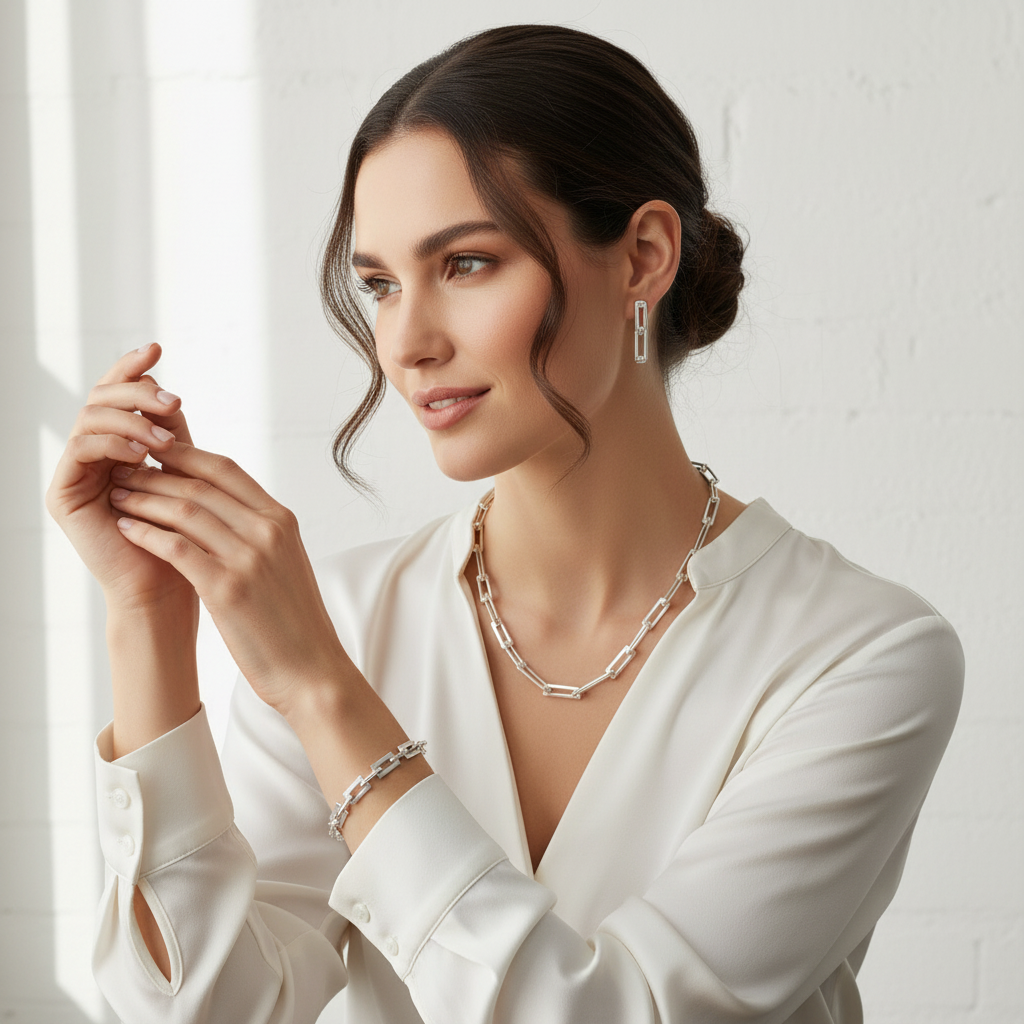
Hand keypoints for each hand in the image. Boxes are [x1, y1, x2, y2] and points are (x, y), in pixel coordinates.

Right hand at [46, 344, 198, 614]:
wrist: (170, 587)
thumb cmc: (185, 535)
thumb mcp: (183, 475)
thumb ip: (172, 437)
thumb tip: (172, 395)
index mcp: (117, 445)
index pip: (117, 394)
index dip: (132, 368)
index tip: (157, 348)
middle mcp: (91, 455)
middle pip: (99, 397)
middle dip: (135, 389)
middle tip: (170, 398)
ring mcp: (74, 473)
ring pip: (90, 417)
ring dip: (131, 417)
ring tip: (165, 433)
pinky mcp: (63, 494)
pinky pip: (81, 449)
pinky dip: (114, 442)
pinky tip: (144, 451)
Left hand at [105, 442, 352, 714]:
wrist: (311, 669)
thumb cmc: (294, 621)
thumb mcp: (284, 563)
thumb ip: (258, 533)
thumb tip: (220, 510)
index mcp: (281, 520)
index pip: (226, 469)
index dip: (186, 454)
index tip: (154, 451)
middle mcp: (267, 531)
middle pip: (200, 485)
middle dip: (154, 473)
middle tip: (123, 470)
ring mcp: (249, 558)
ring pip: (185, 510)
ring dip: (144, 499)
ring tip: (117, 496)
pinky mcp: (228, 589)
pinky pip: (176, 548)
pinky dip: (147, 534)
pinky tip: (127, 530)